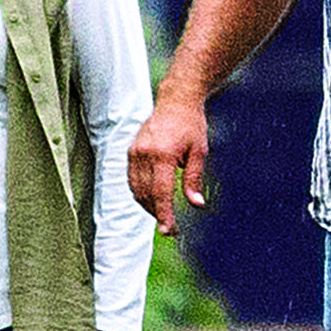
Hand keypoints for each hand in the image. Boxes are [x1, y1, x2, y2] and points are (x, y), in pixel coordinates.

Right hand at [127, 87, 212, 226]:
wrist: (176, 100)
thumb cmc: (191, 124)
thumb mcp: (199, 151)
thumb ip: (194, 179)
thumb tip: (197, 204)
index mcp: (163, 154)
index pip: (161, 192)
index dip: (164, 214)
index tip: (169, 231)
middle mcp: (144, 153)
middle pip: (146, 194)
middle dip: (157, 214)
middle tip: (171, 228)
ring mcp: (134, 152)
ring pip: (136, 189)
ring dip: (148, 206)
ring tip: (163, 215)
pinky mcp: (131, 151)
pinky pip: (132, 180)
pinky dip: (140, 193)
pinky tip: (152, 199)